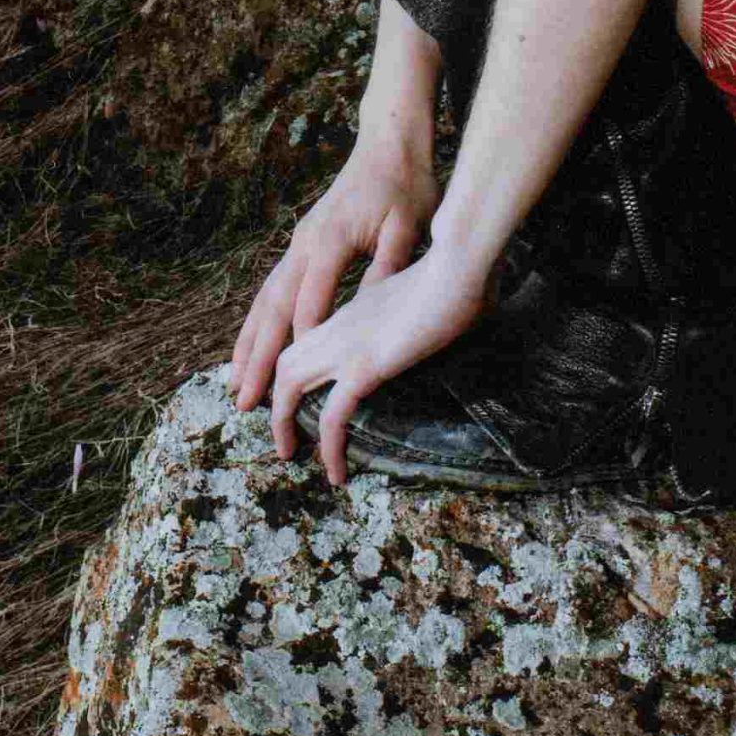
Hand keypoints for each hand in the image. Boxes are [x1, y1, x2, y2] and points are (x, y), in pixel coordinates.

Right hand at [227, 128, 439, 424]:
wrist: (388, 144)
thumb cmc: (404, 185)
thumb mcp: (407, 227)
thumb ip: (387, 269)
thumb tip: (368, 315)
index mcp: (329, 242)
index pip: (309, 304)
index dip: (302, 346)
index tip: (294, 387)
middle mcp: (304, 244)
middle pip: (273, 309)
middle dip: (257, 357)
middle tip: (243, 402)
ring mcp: (298, 242)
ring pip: (265, 299)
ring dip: (248, 342)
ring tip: (233, 382)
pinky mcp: (302, 242)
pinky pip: (273, 287)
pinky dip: (258, 319)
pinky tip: (252, 342)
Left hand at [265, 235, 498, 484]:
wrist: (460, 262)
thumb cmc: (459, 272)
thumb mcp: (429, 298)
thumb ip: (419, 313)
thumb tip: (441, 321)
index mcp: (356, 307)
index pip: (310, 336)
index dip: (297, 367)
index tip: (296, 396)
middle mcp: (341, 323)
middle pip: (286, 360)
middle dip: (275, 400)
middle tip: (285, 435)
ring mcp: (348, 343)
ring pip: (290, 383)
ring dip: (283, 423)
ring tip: (292, 455)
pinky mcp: (364, 366)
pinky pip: (332, 416)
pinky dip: (328, 447)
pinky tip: (337, 472)